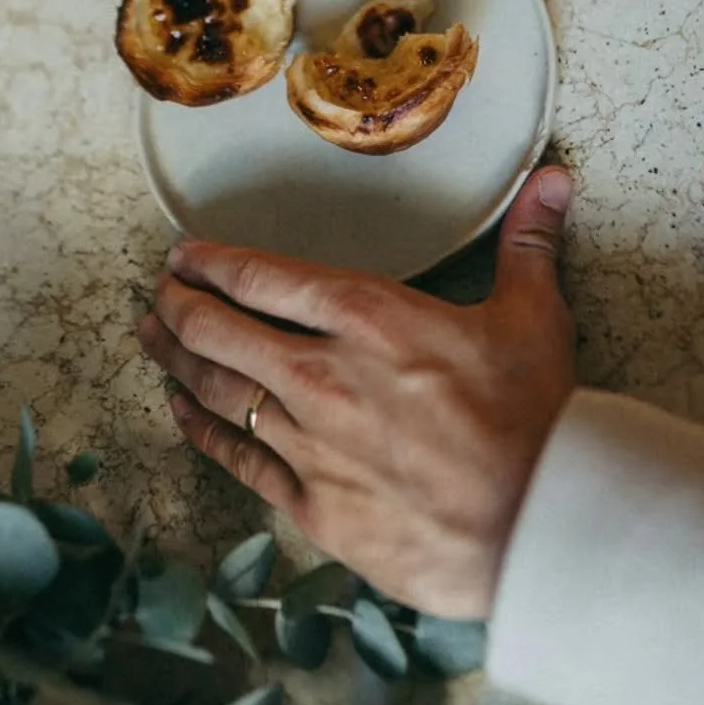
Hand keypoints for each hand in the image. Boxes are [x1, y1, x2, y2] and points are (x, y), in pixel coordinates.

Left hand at [137, 169, 576, 617]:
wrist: (542, 524)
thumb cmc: (537, 419)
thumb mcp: (534, 317)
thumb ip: (527, 243)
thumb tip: (552, 180)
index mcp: (367, 316)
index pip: (261, 277)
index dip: (210, 263)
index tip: (185, 255)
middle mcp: (321, 374)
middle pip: (216, 330)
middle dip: (176, 307)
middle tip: (158, 295)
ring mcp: (310, 443)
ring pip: (216, 392)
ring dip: (175, 362)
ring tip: (151, 341)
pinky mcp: (312, 505)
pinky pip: (238, 460)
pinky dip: (202, 432)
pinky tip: (183, 414)